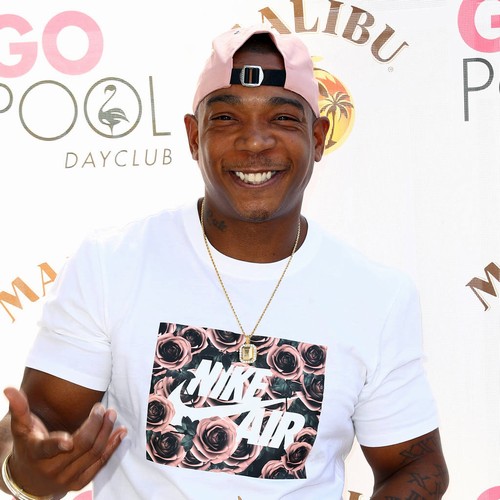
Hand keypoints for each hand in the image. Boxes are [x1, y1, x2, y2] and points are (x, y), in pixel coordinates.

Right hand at [4, 387, 126, 497]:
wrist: (29, 478)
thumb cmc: (28, 445)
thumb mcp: (22, 427)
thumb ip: (20, 408)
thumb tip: (8, 389)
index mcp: (36, 453)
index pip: (46, 450)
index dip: (57, 445)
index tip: (68, 439)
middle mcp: (52, 469)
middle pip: (80, 445)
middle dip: (95, 425)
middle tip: (103, 408)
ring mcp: (67, 478)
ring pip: (93, 454)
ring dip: (106, 433)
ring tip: (112, 415)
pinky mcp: (80, 483)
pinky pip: (100, 464)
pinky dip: (112, 448)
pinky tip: (120, 433)